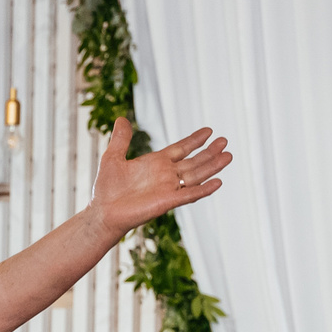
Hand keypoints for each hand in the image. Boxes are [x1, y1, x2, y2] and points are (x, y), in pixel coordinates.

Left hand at [85, 119, 233, 241]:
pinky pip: (189, 195)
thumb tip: (121, 119)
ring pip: (196, 175)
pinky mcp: (167, 202)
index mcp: (155, 163)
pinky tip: (218, 182)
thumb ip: (121, 139)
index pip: (180, 149)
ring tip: (228, 156)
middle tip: (225, 141)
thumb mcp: (112, 157)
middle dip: (209, 152)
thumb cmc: (106, 189)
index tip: (208, 131)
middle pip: (193, 161)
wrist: (103, 212)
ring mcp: (168, 188)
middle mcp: (165, 175)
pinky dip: (204, 189)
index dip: (194, 140)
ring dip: (212, 166)